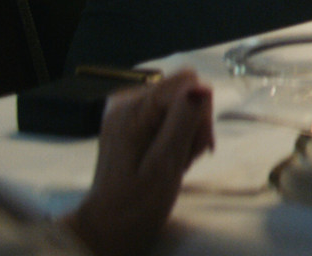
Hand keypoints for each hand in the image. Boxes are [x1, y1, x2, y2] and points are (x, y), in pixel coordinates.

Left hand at [66, 71, 214, 255]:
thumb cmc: (137, 203)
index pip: (188, 83)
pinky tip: (169, 157)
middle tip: (185, 159)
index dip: (200, 112)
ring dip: (187, 132)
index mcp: (133, 109)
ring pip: (179, 103)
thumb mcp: (165, 164)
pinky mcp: (131, 121)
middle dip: (195, 124)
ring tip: (176, 162)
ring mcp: (127, 111)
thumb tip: (203, 87)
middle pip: (183, 91)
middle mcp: (127, 101)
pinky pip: (168, 114)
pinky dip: (177, 135)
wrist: (108, 228)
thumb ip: (183, 121)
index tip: (197, 147)